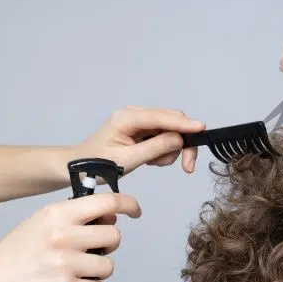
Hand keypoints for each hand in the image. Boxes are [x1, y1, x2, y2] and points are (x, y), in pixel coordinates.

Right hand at [0, 193, 140, 281]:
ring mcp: (64, 263)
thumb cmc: (19, 251)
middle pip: (114, 236)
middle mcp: (63, 236)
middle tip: (91, 250)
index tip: (135, 211)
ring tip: (77, 271)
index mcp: (58, 214)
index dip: (128, 204)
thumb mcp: (44, 222)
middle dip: (108, 245)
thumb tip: (113, 213)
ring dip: (99, 271)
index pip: (107, 202)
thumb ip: (78, 216)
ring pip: (109, 266)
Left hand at [71, 106, 205, 174]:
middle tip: (188, 167)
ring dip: (169, 150)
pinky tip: (151, 159)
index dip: (183, 124)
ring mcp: (139, 120)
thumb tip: (179, 139)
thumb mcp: (128, 160)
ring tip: (153, 163)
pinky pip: (163, 136)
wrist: (81, 166)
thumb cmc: (98, 164)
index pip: (161, 117)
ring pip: (170, 130)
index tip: (201, 128)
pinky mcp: (142, 128)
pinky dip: (163, 150)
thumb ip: (155, 148)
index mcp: (126, 118)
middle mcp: (134, 114)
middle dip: (182, 143)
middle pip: (171, 121)